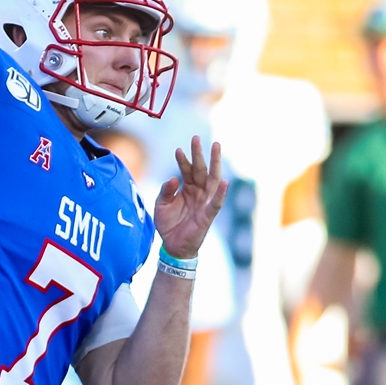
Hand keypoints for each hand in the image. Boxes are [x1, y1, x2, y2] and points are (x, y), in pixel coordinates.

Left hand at [154, 137, 227, 260]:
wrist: (173, 246)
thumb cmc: (169, 225)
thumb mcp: (161, 205)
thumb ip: (166, 191)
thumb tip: (173, 178)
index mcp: (187, 189)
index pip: (187, 170)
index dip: (183, 160)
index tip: (179, 149)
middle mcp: (198, 192)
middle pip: (201, 169)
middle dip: (199, 154)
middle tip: (196, 138)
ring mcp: (204, 202)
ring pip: (212, 179)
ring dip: (214, 164)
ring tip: (216, 148)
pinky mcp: (208, 215)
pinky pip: (216, 202)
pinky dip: (220, 193)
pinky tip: (224, 182)